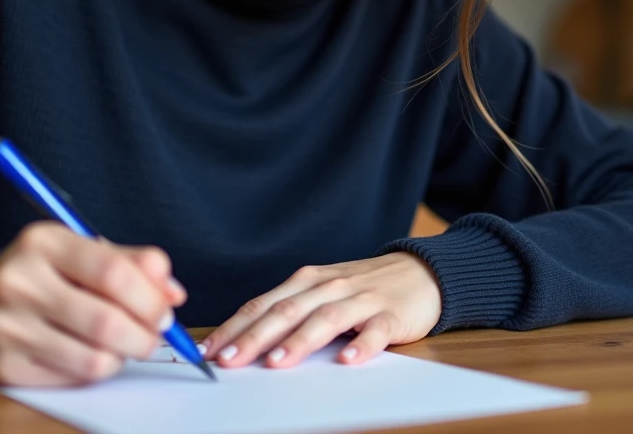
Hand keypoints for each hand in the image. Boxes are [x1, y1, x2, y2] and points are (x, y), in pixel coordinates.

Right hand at [0, 221, 186, 386]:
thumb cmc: (45, 273)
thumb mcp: (82, 250)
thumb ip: (131, 263)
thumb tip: (173, 292)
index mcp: (43, 242)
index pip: (113, 273)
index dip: (150, 297)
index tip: (167, 308)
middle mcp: (18, 282)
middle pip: (105, 321)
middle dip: (145, 334)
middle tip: (156, 335)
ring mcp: (7, 327)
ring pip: (93, 358)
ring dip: (123, 355)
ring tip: (125, 343)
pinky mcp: (5, 366)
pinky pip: (73, 378)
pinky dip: (97, 368)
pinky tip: (93, 352)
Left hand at [200, 252, 442, 369]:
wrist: (422, 271)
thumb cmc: (364, 288)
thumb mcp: (322, 291)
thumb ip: (290, 311)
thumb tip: (244, 341)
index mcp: (306, 281)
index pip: (263, 305)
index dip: (235, 327)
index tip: (210, 350)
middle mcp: (329, 286)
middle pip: (287, 311)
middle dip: (255, 337)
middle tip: (231, 361)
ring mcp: (360, 299)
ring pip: (325, 318)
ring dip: (300, 341)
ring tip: (278, 362)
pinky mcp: (391, 314)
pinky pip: (375, 330)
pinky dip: (361, 344)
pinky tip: (348, 360)